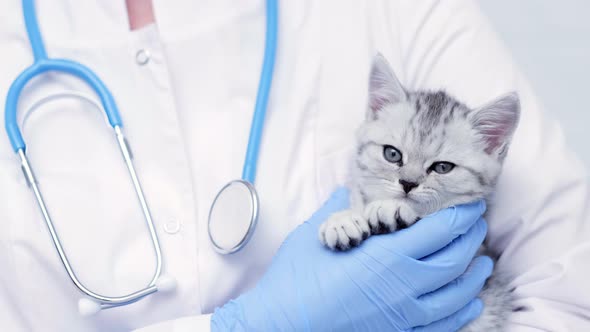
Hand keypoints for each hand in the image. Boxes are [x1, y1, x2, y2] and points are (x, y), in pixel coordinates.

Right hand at [211, 188, 491, 330]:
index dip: (461, 216)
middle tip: (477, 225)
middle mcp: (405, 287)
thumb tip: (342, 191)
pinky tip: (469, 303)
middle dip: (472, 239)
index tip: (470, 205)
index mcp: (386, 256)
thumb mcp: (314, 237)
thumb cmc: (294, 282)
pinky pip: (443, 326)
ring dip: (475, 276)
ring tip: (484, 263)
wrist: (279, 327)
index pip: (440, 231)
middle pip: (455, 260)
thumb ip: (334, 210)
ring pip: (457, 295)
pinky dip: (462, 312)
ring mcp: (405, 317)